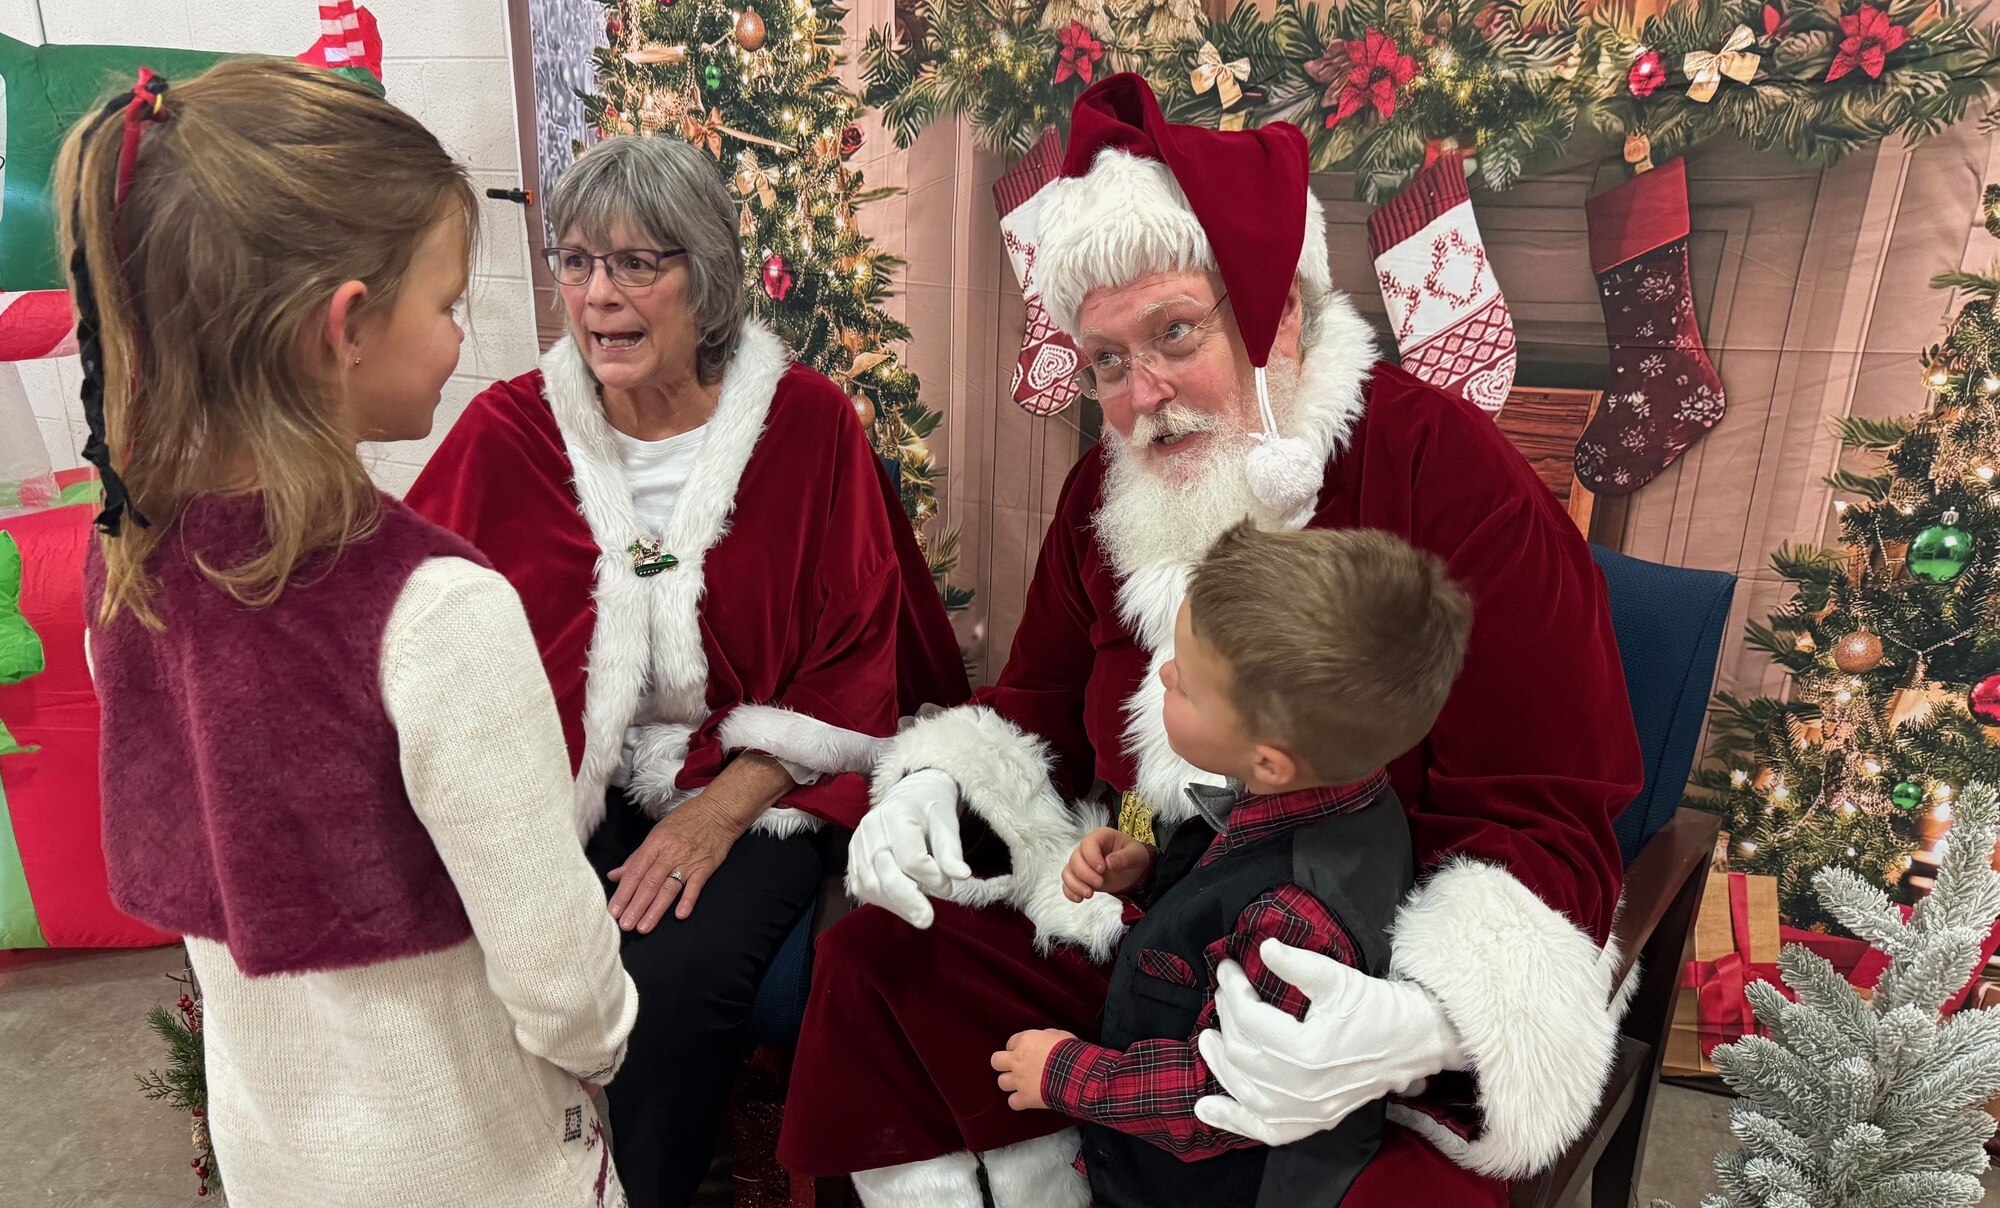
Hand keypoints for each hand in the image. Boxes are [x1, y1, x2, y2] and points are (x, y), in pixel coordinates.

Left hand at [606, 794, 746, 931]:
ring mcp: (688, 861)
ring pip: (668, 888)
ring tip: (644, 927)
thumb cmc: (686, 820)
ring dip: (656, 909)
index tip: (614, 911)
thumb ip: (637, 857)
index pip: (635, 872)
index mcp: (655, 844)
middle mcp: (669, 854)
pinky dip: (688, 900)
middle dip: (635, 906)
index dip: (623, 893)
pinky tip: (680, 915)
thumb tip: (615, 875)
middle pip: (649, 883)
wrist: (719, 811)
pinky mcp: (705, 867)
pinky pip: (695, 886)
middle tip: (625, 925)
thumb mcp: (658, 832)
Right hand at [847, 768, 967, 927]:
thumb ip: (951, 850)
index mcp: (896, 814)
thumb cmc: (931, 809)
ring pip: (871, 884)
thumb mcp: (947, 822)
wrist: (908, 795)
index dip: (931, 878)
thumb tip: (962, 875)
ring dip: (896, 905)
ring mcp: (857, 844)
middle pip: (885, 873)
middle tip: (927, 920)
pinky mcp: (853, 859)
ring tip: (919, 916)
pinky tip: (903, 907)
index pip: (911, 857)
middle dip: (908, 900)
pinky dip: (883, 901)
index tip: (949, 888)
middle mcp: (871, 828)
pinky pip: (863, 887)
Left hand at [991, 1028, 1074, 1110]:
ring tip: (1021, 1084)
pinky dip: (1018, 1101)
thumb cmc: (1069, 1051)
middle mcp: (1017, 1060)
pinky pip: (1012, 1102)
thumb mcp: (1058, 1035)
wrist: (1075, 1073)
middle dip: (1003, 1064)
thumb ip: (1045, 1037)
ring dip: (1010, 1083)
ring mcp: (1019, 1080)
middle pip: (996, 1061)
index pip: (1011, 1042)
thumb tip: (1044, 1041)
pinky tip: (1026, 1099)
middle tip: (1014, 1067)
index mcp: (1026, 1041)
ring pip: (1001, 1082)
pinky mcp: (1025, 1098)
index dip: (1017, 1047)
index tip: (1026, 1052)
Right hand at [1062, 828, 1153, 901]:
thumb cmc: (1134, 856)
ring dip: (1075, 884)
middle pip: (1075, 859)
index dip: (1091, 857)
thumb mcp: (1136, 854)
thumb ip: (1124, 857)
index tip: (1102, 869)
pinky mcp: (1080, 877)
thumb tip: (1109, 862)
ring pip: (1068, 871)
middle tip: (1100, 883)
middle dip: (1085, 874)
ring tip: (1089, 894)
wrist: (1133, 870)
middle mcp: (1087, 848)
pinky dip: (1070, 891)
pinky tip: (1079, 899)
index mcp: (1100, 837)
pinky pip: (1068, 883)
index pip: (1088, 844)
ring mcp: (1082, 863)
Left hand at [1191, 938, 1466, 1146]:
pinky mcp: (1313, 1121)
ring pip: (1246, 1092)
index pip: (1250, 1021)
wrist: (1415, 1041)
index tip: (1227, 970)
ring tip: (1207, 1040)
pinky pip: (1266, 1130)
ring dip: (1220, 1066)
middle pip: (1244, 1054)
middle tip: (1224, 995)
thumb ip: (1298, 964)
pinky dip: (1233, 1120)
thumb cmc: (1379, 1008)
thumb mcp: (1339, 979)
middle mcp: (1305, 1088)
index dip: (1232, 991)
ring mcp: (1308, 1111)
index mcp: (1309, 1051)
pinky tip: (1206, 1109)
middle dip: (1226, 1020)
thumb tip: (1265, 948)